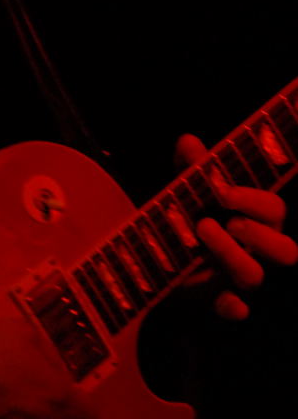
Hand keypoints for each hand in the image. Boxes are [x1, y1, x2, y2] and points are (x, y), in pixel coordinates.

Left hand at [175, 133, 297, 319]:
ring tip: (203, 230)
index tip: (223, 191)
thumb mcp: (191, 191)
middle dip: (258, 233)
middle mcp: (259, 251)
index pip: (274, 209)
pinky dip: (233, 307)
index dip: (254, 201)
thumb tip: (187, 141)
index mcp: (259, 220)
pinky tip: (225, 300)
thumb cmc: (191, 216)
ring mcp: (242, 279)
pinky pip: (237, 310)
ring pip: (256, 275)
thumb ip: (192, 168)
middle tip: (226, 219)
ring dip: (232, 254)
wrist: (167, 261)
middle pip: (285, 250)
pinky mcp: (221, 301)